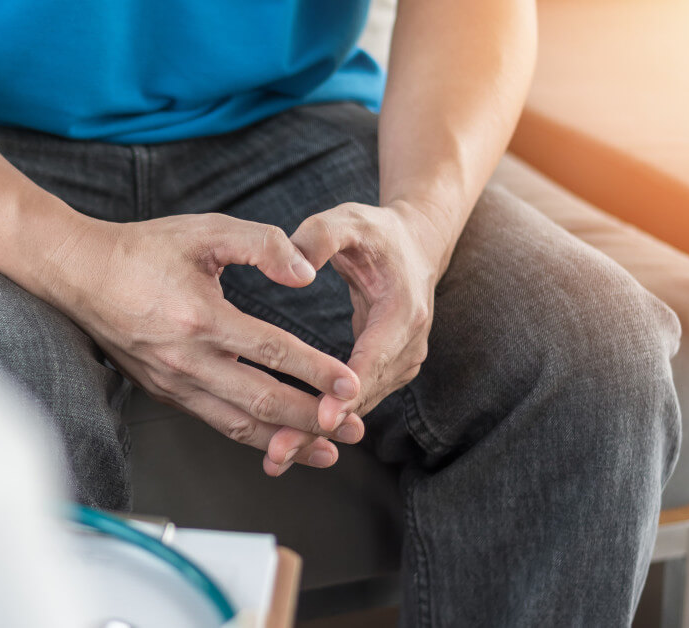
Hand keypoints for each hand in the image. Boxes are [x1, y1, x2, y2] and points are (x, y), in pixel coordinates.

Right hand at [46, 213, 366, 470]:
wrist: (79, 274)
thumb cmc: (143, 249)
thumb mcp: (205, 230)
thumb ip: (261, 244)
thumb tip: (306, 274)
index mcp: (201, 317)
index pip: (274, 352)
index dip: (317, 371)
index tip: (352, 383)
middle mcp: (187, 360)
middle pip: (263, 401)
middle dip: (314, 419)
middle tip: (354, 429)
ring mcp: (174, 382)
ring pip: (239, 424)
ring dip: (287, 441)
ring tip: (327, 452)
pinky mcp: (164, 392)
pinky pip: (215, 422)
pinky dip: (251, 437)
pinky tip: (277, 441)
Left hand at [265, 201, 455, 471]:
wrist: (411, 243)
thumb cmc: (373, 232)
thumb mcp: (346, 221)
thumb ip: (319, 236)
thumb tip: (295, 264)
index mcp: (403, 311)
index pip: (373, 359)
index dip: (345, 391)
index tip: (320, 417)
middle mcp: (408, 345)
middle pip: (363, 396)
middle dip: (321, 426)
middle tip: (279, 452)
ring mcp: (401, 362)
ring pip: (358, 407)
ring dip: (318, 433)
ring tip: (276, 456)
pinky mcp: (386, 370)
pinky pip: (353, 402)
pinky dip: (323, 422)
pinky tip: (288, 443)